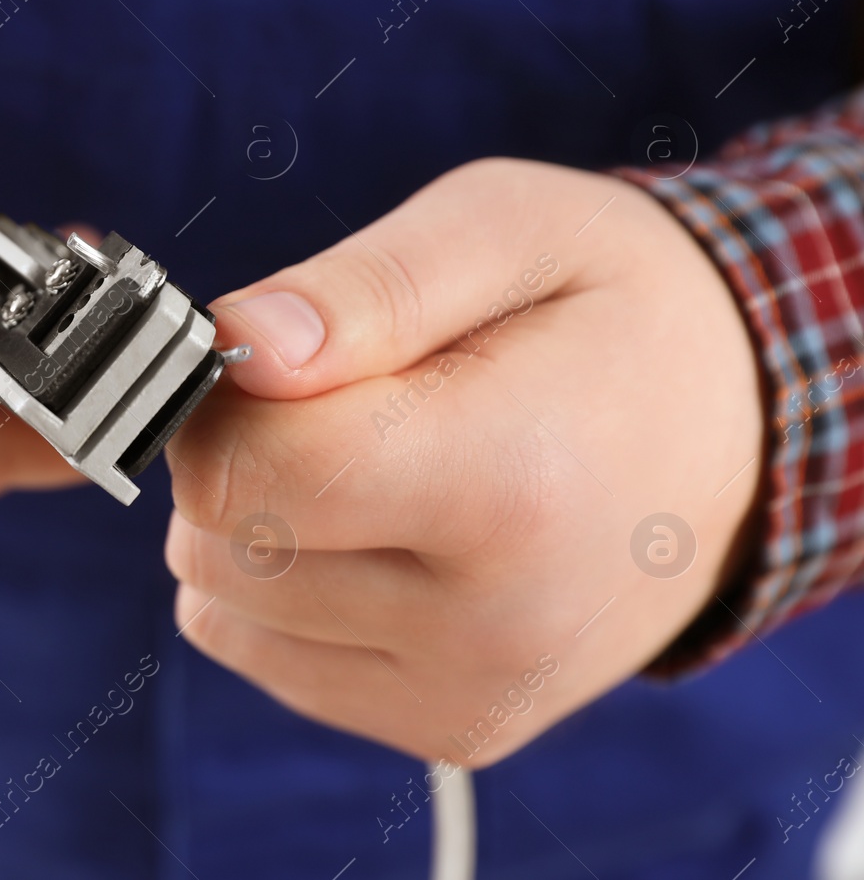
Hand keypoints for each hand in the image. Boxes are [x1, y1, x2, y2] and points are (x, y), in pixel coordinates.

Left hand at [163, 158, 761, 765]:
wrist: (740, 431)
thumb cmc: (611, 311)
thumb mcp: (504, 231)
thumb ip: (366, 288)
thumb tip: (241, 344)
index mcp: (505, 485)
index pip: (242, 477)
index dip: (222, 400)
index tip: (275, 358)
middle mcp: (491, 625)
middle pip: (219, 550)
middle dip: (238, 460)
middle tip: (334, 404)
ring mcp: (473, 693)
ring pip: (223, 612)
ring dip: (254, 530)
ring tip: (371, 467)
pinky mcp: (455, 728)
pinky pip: (269, 658)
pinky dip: (285, 595)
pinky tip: (380, 536)